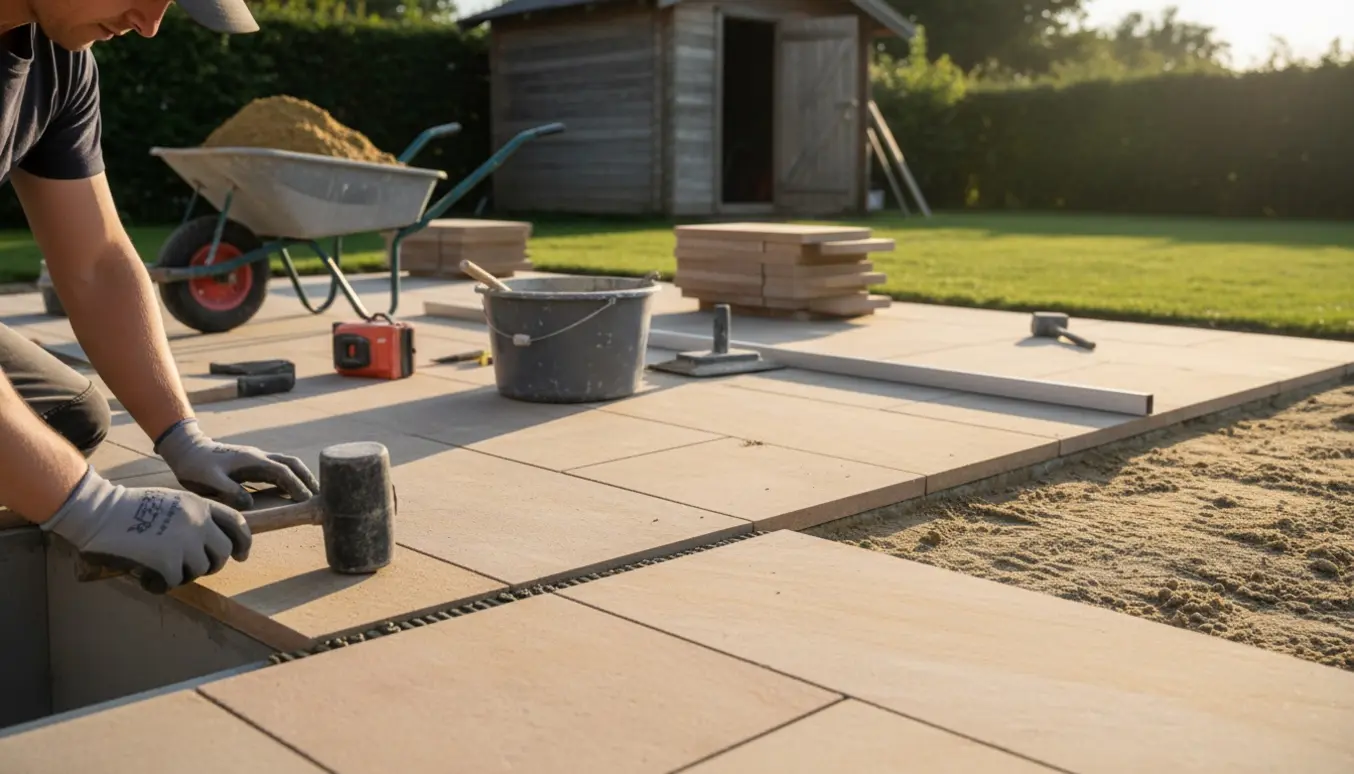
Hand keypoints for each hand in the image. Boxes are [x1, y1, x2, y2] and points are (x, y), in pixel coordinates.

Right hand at [42, 465, 250, 591]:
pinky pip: (176, 581)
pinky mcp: (167, 561)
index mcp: (200, 505)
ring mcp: (184, 542)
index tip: (241, 555)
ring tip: (164, 568)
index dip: (243, 542)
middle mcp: (198, 523)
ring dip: (185, 574)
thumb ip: (194, 517)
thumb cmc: (131, 507)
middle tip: (195, 568)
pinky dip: (162, 584)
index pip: (237, 523)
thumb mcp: (173, 502)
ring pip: (201, 569)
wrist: (100, 511)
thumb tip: (210, 542)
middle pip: (223, 552)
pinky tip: (149, 579)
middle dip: (213, 564)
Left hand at [155, 419, 319, 510]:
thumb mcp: (208, 480)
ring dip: (301, 476)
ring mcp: (256, 458)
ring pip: (287, 464)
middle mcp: (258, 456)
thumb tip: (250, 504)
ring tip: (312, 493)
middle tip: (320, 494)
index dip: (296, 485)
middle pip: (291, 463)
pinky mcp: (252, 463)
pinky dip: (290, 477)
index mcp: (251, 460)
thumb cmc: (195, 466)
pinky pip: (277, 469)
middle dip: (307, 477)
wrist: (186, 449)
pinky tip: (292, 490)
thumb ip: (229, 490)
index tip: (307, 499)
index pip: (282, 471)